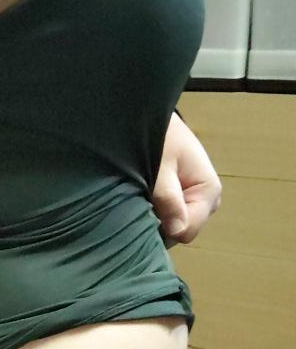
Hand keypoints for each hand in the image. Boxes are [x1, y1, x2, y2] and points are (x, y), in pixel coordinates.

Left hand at [152, 112, 222, 249]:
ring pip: (173, 226)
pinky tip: (142, 197)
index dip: (164, 228)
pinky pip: (168, 218)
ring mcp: (196, 201)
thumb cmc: (159, 136)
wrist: (151, 116)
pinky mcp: (183, 200)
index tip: (143, 211)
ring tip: (140, 195)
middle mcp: (207, 200)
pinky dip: (153, 212)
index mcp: (209, 191)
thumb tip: (177, 232)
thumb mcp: (160, 167)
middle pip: (181, 231)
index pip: (188, 231)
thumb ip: (168, 199)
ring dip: (154, 217)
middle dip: (159, 223)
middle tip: (139, 201)